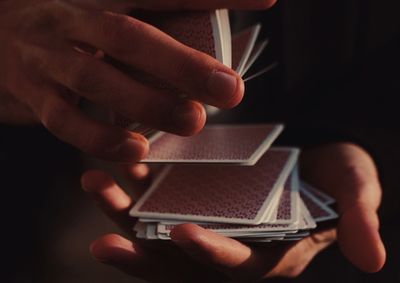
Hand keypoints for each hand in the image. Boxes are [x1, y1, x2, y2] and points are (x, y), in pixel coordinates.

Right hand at [0, 0, 274, 161]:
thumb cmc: (62, 22)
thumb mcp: (100, 7)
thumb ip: (150, 17)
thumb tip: (211, 22)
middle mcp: (71, 20)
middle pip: (130, 37)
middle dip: (184, 65)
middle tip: (232, 91)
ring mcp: (48, 59)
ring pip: (98, 81)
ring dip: (147, 105)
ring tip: (192, 123)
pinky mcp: (33, 97)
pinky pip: (66, 121)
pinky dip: (101, 138)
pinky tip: (136, 150)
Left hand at [81, 142, 384, 281]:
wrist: (314, 156)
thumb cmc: (337, 177)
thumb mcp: (356, 191)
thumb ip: (359, 219)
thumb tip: (374, 258)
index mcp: (267, 252)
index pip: (236, 264)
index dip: (212, 255)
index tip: (184, 235)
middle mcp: (229, 244)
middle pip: (180, 260)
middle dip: (143, 253)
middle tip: (104, 242)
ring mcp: (208, 218)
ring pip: (158, 227)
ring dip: (124, 212)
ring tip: (95, 184)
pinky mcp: (194, 193)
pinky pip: (158, 195)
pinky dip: (134, 182)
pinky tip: (114, 160)